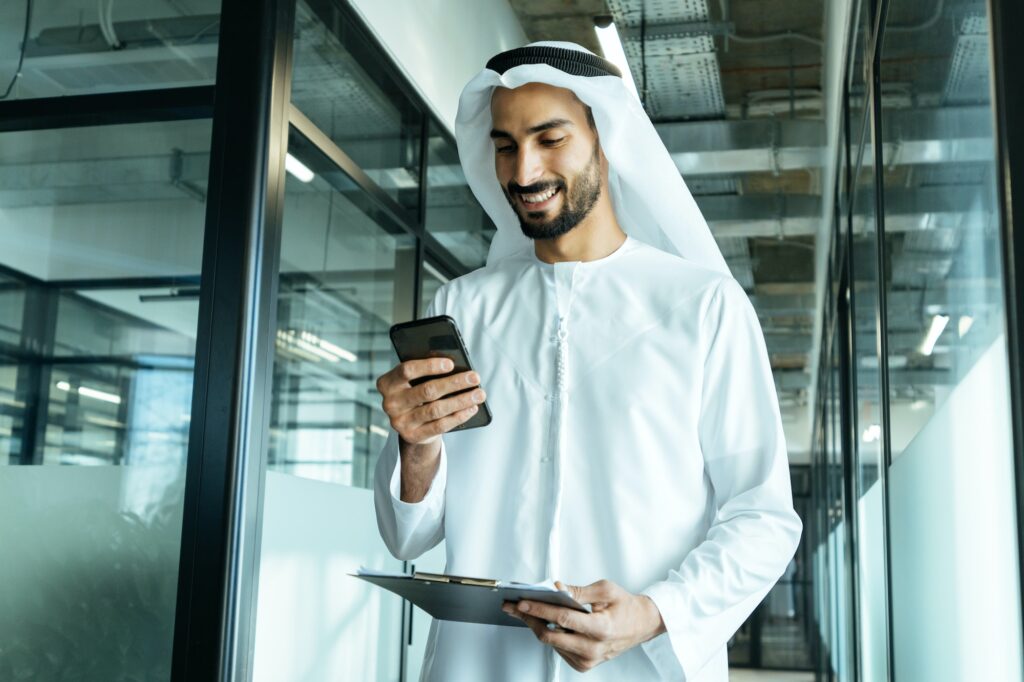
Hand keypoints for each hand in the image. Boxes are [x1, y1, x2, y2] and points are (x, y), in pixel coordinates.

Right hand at [375, 358, 485, 446]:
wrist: (410, 424)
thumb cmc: (416, 393)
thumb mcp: (414, 381)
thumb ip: (426, 373)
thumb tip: (456, 368)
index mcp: (387, 383)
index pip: (407, 370)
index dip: (430, 366)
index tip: (451, 363)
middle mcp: (390, 403)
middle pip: (426, 391)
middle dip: (454, 383)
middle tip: (475, 377)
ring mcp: (400, 422)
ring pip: (436, 409)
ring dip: (461, 400)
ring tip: (479, 394)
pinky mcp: (412, 436)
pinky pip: (440, 426)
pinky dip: (458, 416)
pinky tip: (472, 408)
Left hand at [501, 579, 665, 672]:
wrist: (641, 625)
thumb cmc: (625, 606)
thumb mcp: (605, 590)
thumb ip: (578, 591)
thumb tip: (556, 588)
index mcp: (600, 629)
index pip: (562, 619)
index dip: (539, 609)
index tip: (522, 602)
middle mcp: (593, 649)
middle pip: (550, 635)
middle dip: (529, 618)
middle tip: (513, 606)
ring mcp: (587, 660)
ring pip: (551, 642)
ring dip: (536, 625)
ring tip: (525, 610)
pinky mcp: (583, 664)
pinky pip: (558, 648)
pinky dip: (549, 634)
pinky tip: (544, 621)